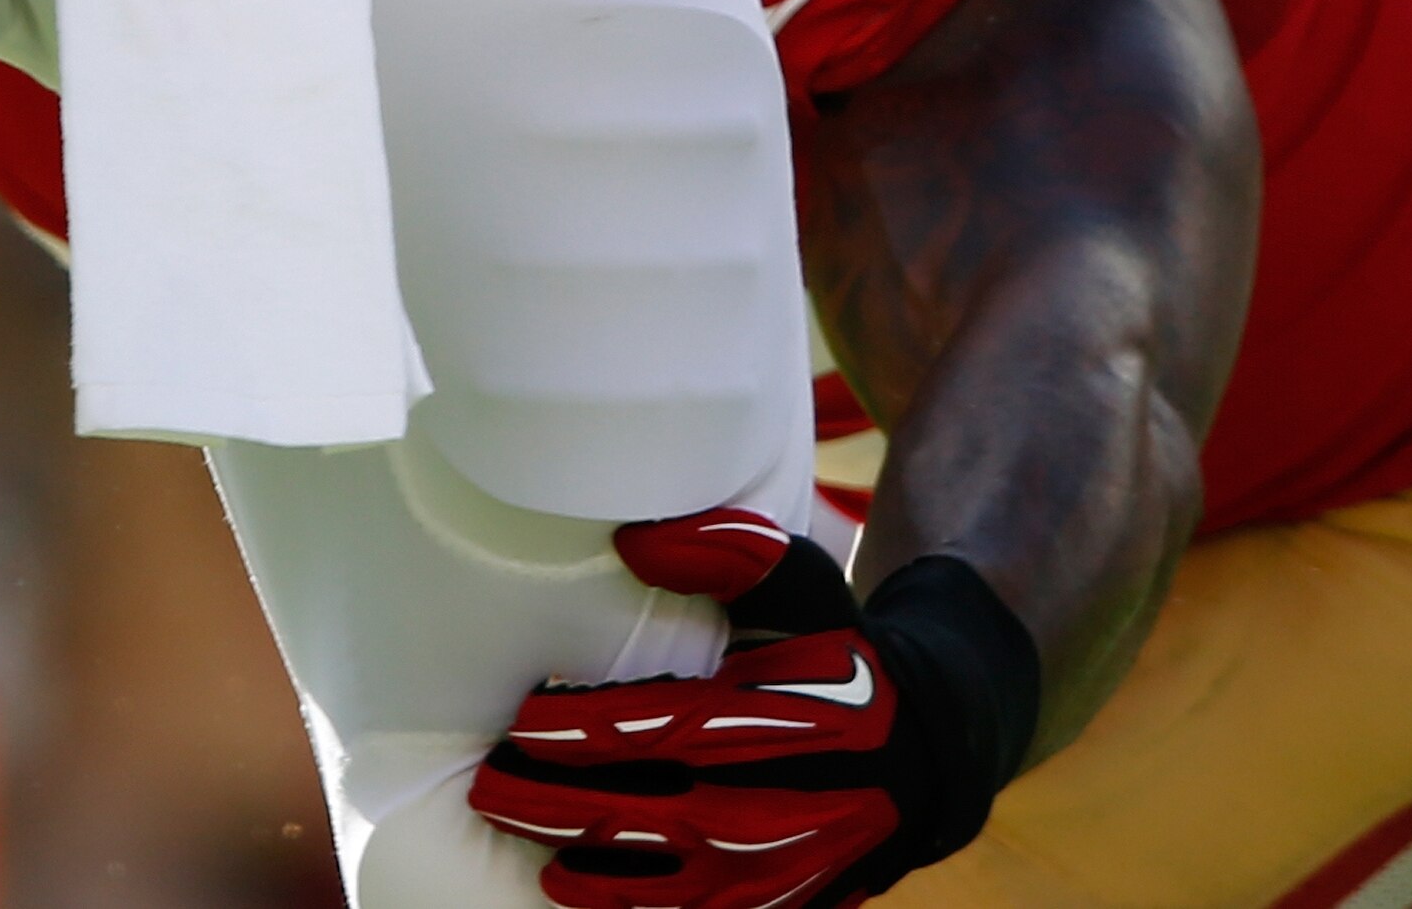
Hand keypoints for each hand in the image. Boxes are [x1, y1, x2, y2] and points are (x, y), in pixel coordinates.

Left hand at [469, 511, 987, 908]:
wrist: (923, 754)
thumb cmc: (837, 653)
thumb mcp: (803, 586)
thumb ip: (728, 552)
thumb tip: (631, 539)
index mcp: (773, 716)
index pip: (656, 729)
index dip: (580, 732)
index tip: (520, 719)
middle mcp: (770, 801)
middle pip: (636, 812)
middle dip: (551, 803)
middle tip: (488, 784)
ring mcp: (770, 868)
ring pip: (650, 880)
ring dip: (573, 862)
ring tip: (518, 831)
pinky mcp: (771, 908)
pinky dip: (620, 908)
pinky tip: (572, 885)